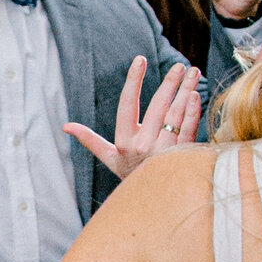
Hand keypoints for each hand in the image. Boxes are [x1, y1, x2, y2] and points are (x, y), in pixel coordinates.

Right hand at [65, 53, 203, 181]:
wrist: (154, 202)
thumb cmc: (131, 174)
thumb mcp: (109, 158)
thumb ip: (90, 140)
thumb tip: (65, 127)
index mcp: (124, 142)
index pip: (127, 104)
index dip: (133, 81)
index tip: (139, 60)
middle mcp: (143, 146)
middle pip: (157, 106)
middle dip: (169, 82)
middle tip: (179, 65)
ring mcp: (164, 151)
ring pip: (176, 115)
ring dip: (186, 91)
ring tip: (193, 73)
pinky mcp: (183, 156)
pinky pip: (190, 129)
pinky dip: (193, 111)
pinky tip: (195, 95)